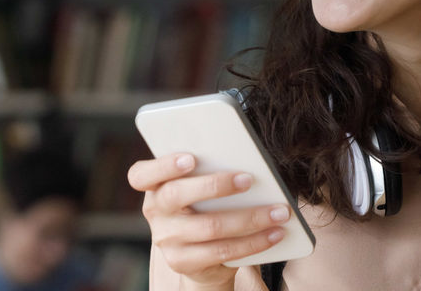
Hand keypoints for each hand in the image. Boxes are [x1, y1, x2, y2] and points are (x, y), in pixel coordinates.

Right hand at [128, 153, 289, 288]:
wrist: (201, 256)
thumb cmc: (205, 205)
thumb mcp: (199, 187)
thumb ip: (210, 171)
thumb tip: (248, 158)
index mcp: (154, 186)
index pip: (141, 175)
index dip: (164, 165)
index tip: (191, 157)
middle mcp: (155, 212)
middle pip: (177, 196)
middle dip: (216, 185)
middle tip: (249, 179)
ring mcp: (166, 240)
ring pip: (209, 226)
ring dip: (250, 218)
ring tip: (279, 211)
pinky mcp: (183, 262)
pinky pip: (223, 251)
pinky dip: (254, 242)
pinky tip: (276, 233)